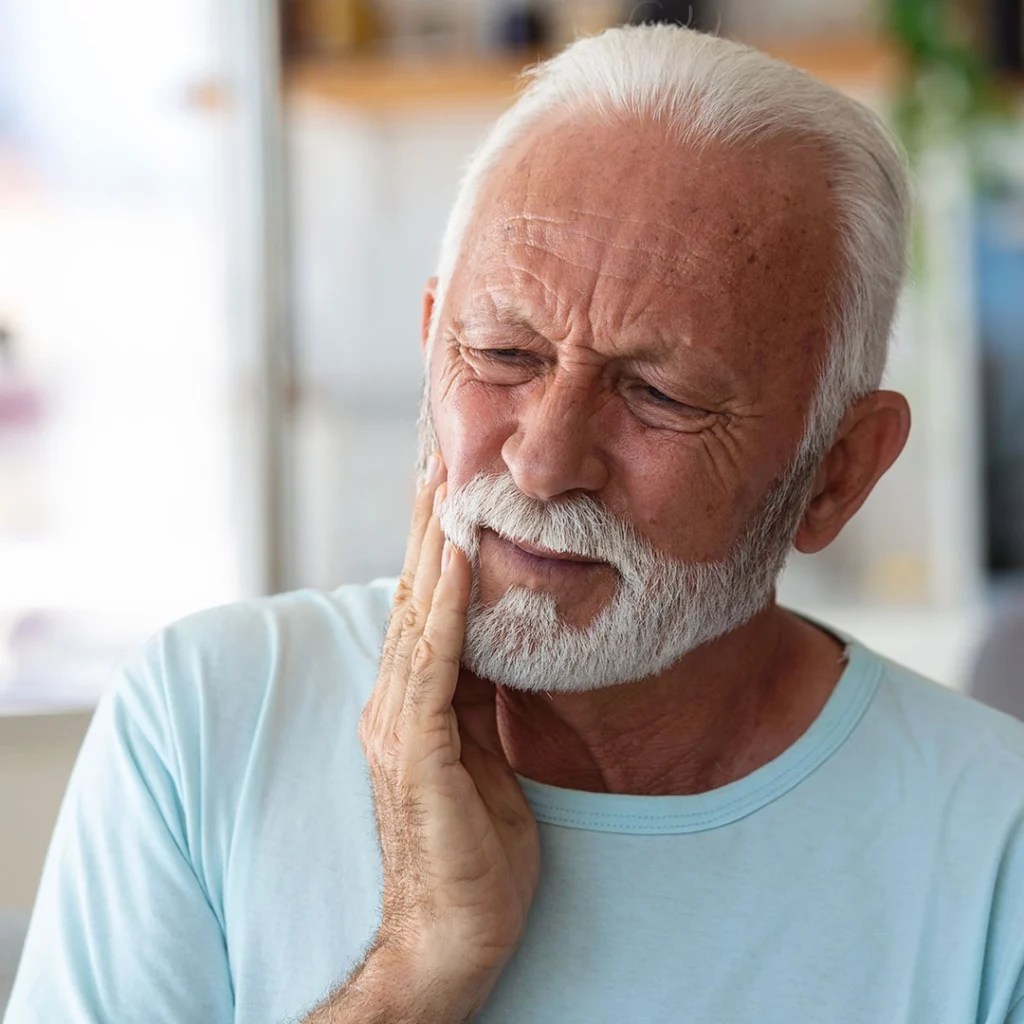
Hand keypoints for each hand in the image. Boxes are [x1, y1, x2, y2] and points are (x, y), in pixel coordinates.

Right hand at [358, 454, 540, 1019]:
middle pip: (416, 596)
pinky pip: (434, 665)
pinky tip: (459, 558)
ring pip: (419, 616)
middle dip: (430, 525)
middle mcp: (395, 702)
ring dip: (435, 546)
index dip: (438, 546)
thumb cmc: (476, 850)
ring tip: (446, 482)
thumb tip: (492, 643)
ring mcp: (398, 724)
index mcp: (414, 702)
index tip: (451, 489)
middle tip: (441, 456)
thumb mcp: (483, 755)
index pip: (426, 608)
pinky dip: (447, 607)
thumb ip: (477, 698)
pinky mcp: (416, 752)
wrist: (453, 937)